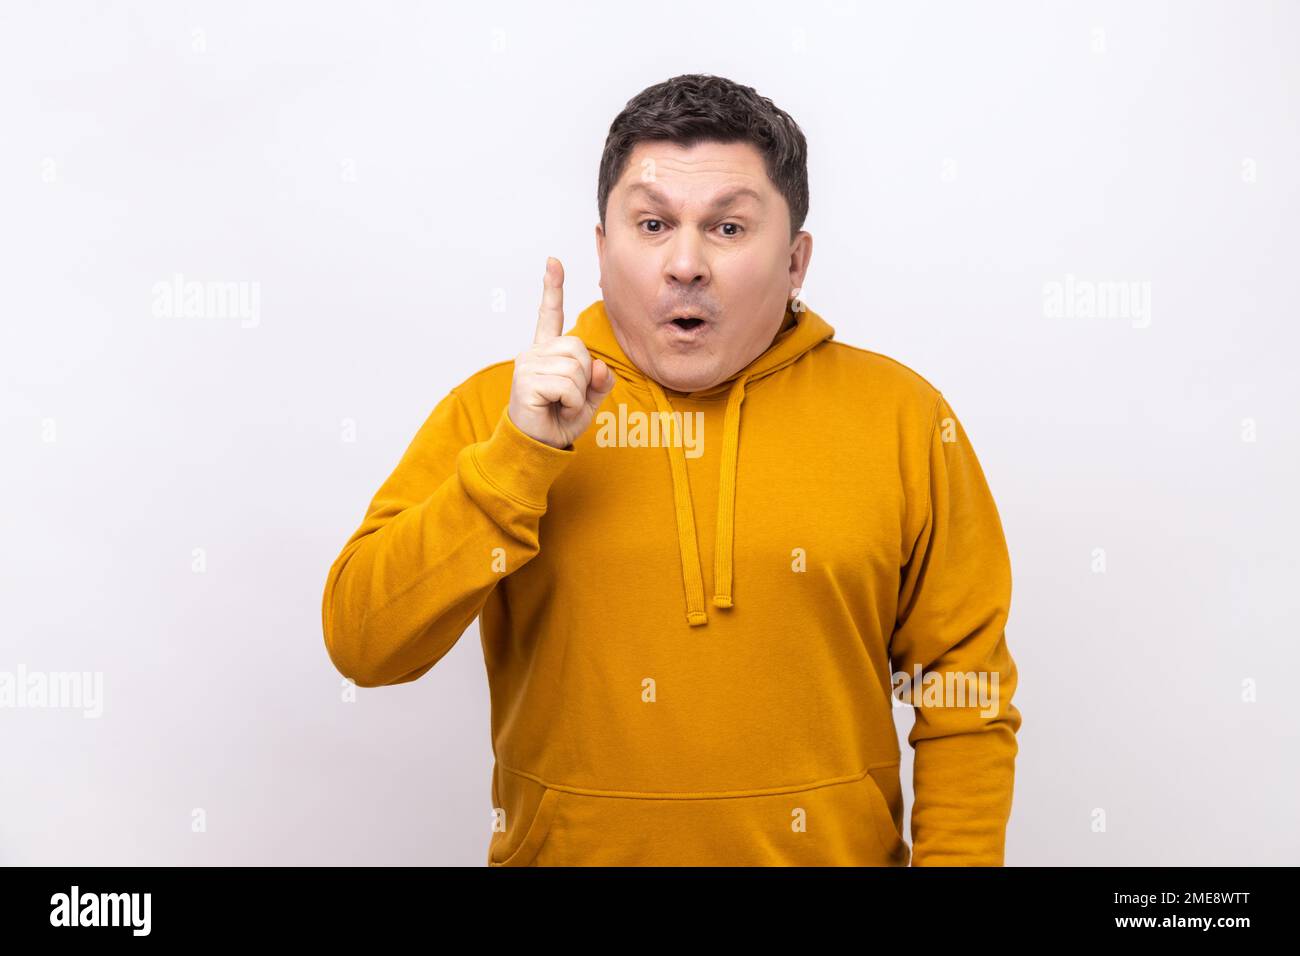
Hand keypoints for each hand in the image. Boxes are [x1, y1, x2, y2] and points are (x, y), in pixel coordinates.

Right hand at [507, 257, 615, 449]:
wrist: (537, 447)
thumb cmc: (558, 421)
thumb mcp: (588, 400)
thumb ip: (600, 381)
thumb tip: (601, 367)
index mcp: (546, 352)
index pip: (550, 315)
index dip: (553, 288)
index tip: (553, 261)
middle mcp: (534, 353)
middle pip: (579, 347)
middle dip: (585, 377)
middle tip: (569, 399)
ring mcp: (527, 365)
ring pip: (576, 367)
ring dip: (579, 394)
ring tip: (562, 406)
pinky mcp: (526, 382)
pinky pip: (569, 386)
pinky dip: (573, 403)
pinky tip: (557, 409)